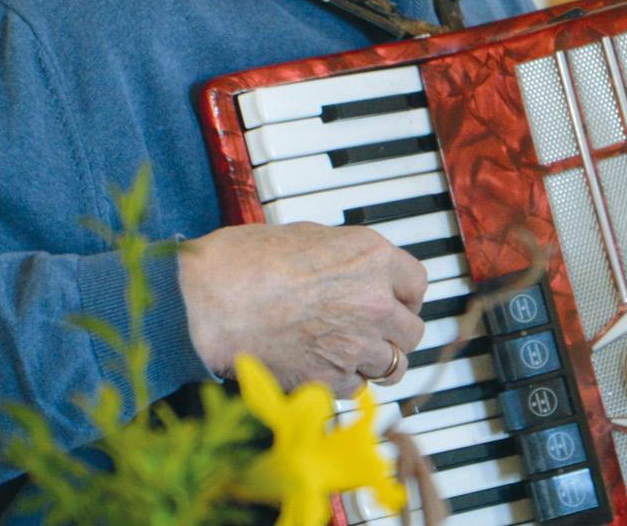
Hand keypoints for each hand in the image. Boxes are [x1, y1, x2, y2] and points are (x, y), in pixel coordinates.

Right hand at [178, 222, 426, 398]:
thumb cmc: (245, 260)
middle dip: (393, 331)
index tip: (394, 299)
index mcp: (372, 258)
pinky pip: (356, 389)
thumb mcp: (308, 238)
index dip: (403, 293)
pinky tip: (322, 365)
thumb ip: (346, 258)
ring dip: (374, 361)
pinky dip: (344, 382)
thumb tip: (357, 272)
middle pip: (412, 330)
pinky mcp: (331, 381)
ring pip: (393, 366)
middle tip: (370, 328)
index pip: (418, 284)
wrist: (208, 299)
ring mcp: (356, 346)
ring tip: (349, 352)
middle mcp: (375, 303)